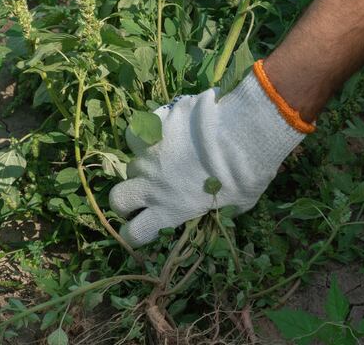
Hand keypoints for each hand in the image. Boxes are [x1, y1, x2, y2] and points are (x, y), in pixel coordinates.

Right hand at [109, 60, 314, 246]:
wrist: (242, 134)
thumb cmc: (247, 176)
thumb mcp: (238, 205)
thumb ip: (217, 209)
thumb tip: (218, 208)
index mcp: (170, 211)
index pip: (135, 233)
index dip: (134, 233)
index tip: (141, 226)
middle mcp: (152, 186)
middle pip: (116, 199)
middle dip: (124, 199)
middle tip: (140, 193)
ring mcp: (149, 156)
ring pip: (129, 163)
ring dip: (142, 164)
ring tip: (162, 157)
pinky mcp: (152, 128)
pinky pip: (137, 133)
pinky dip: (146, 133)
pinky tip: (163, 131)